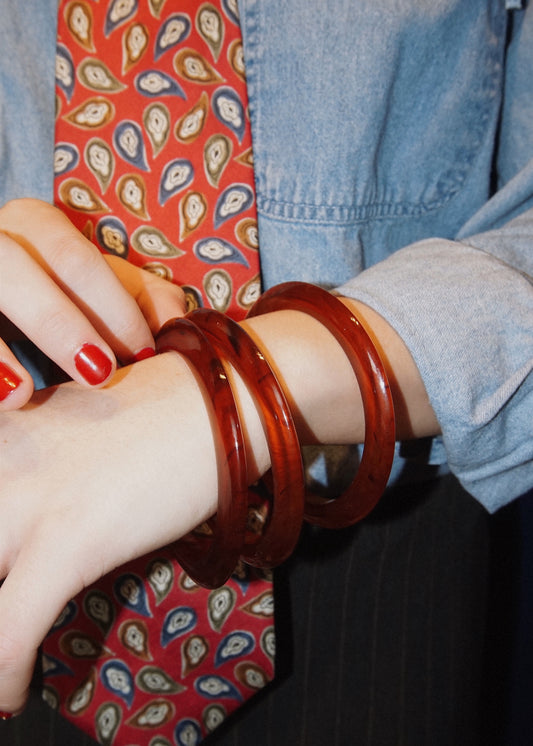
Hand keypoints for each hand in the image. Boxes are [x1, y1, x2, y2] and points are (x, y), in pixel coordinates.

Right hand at [0, 198, 185, 409]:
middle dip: (58, 321)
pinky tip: (6, 399)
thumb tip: (176, 320)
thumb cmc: (55, 297)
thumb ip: (140, 297)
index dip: (111, 307)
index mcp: (33, 225)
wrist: (5, 304)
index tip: (143, 355)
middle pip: (14, 265)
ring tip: (27, 393)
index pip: (74, 257)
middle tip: (100, 373)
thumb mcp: (96, 290)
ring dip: (1, 345)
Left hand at [0, 289, 438, 715]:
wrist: (225, 395)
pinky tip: (11, 699)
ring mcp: (29, 498)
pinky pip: (10, 630)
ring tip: (1, 672)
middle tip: (10, 606)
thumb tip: (25, 508)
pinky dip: (5, 676)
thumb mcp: (72, 422)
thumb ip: (30, 459)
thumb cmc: (160, 407)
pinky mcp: (71, 538)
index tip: (2, 569)